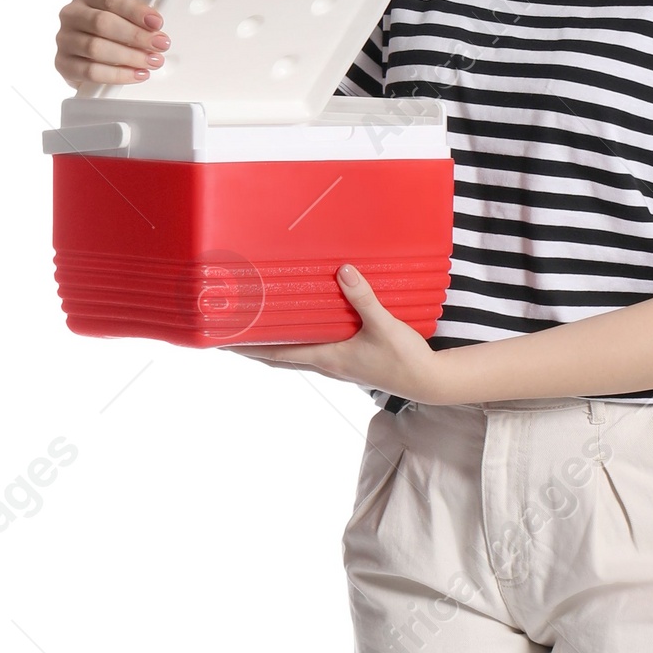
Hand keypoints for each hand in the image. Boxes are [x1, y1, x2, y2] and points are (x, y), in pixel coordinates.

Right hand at [55, 0, 169, 89]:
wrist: (83, 56)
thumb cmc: (106, 33)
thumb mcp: (121, 17)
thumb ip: (135, 19)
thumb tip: (156, 29)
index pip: (110, 0)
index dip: (135, 11)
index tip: (157, 23)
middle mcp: (71, 14)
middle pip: (102, 23)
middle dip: (135, 35)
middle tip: (159, 45)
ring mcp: (64, 39)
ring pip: (96, 48)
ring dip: (129, 57)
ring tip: (151, 62)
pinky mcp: (64, 64)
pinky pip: (91, 72)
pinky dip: (118, 75)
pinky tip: (136, 74)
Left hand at [229, 266, 444, 399]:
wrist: (429, 381)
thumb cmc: (405, 359)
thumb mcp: (384, 325)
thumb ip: (363, 298)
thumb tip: (343, 271)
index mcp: (327, 358)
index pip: (277, 353)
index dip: (249, 348)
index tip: (224, 342)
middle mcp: (328, 364)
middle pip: (280, 357)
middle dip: (255, 347)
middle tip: (232, 334)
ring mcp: (339, 365)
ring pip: (297, 356)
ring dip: (277, 345)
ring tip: (261, 329)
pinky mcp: (351, 362)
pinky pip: (316, 351)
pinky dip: (301, 342)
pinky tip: (305, 329)